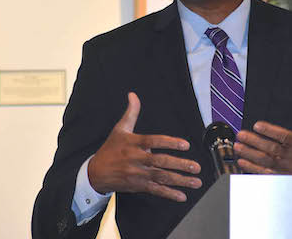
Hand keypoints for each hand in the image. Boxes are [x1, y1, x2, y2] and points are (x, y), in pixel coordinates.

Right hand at [87, 92, 201, 201]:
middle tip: (196, 166)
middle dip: (180, 165)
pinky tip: (182, 196)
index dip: (170, 143)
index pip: (154, 141)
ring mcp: (138, 174)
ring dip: (180, 181)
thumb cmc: (110, 149)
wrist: (95, 172)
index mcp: (134, 143)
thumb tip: (133, 95)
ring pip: (161, 177)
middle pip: (160, 162)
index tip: (186, 145)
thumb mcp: (119, 129)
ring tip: (196, 181)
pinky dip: (169, 194)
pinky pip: (155, 190)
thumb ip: (131, 112)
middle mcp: (136, 159)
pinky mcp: (138, 185)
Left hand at [234, 100, 291, 174]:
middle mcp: (290, 156)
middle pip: (269, 148)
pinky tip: (242, 162)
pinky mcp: (280, 176)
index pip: (283, 136)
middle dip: (254, 141)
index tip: (257, 124)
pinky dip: (253, 168)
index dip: (269, 130)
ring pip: (264, 160)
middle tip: (240, 135)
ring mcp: (284, 167)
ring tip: (237, 147)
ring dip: (249, 153)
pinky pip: (264, 172)